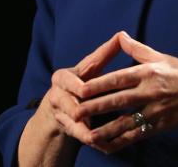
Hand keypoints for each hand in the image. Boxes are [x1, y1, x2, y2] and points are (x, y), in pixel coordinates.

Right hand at [46, 32, 127, 146]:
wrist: (62, 108)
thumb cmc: (81, 82)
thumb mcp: (90, 68)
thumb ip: (104, 54)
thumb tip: (121, 35)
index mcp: (62, 77)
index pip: (69, 81)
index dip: (78, 87)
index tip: (84, 91)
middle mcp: (56, 94)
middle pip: (69, 103)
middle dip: (83, 109)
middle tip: (95, 111)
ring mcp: (59, 113)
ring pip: (73, 120)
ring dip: (86, 126)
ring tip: (101, 129)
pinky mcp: (64, 127)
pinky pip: (76, 134)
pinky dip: (89, 138)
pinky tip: (101, 142)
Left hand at [73, 31, 177, 154]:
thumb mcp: (160, 56)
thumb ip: (136, 48)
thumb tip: (119, 35)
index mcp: (148, 72)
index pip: (118, 79)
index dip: (97, 85)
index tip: (79, 89)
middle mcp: (150, 91)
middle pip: (118, 100)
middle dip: (94, 107)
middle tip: (74, 113)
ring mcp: (156, 110)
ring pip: (126, 122)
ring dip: (105, 130)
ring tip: (87, 135)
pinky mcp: (160, 125)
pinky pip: (138, 135)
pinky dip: (121, 141)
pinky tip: (107, 146)